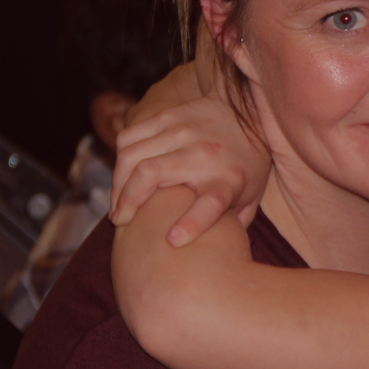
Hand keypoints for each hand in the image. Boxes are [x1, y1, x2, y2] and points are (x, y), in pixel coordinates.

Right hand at [110, 81, 269, 246]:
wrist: (251, 113)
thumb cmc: (247, 166)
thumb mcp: (250, 197)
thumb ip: (232, 223)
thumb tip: (216, 256)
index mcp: (230, 180)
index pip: (212, 203)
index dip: (192, 223)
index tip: (173, 241)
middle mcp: (205, 155)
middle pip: (152, 174)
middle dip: (128, 200)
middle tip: (120, 220)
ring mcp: (185, 132)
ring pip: (133, 155)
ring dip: (118, 182)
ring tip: (118, 202)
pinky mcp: (168, 116)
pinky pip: (129, 135)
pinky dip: (119, 158)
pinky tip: (122, 176)